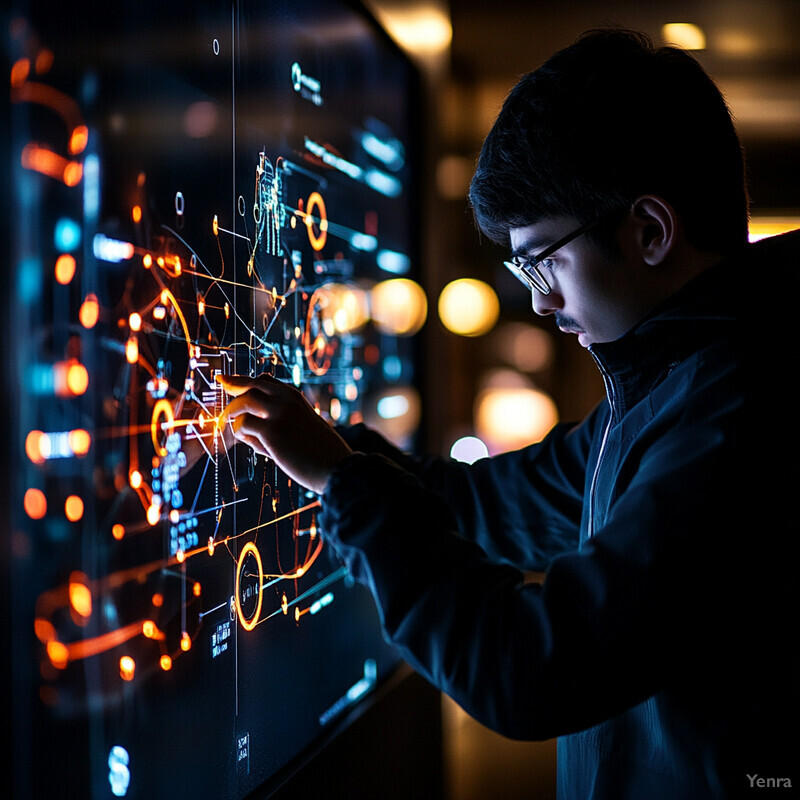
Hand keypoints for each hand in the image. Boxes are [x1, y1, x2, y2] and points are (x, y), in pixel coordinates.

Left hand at [216, 373, 351, 493]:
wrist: (338, 468)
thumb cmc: (323, 454)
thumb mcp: (305, 427)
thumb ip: (283, 419)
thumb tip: (250, 425)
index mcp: (295, 397)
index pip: (263, 380)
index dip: (241, 380)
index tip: (226, 379)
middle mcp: (286, 399)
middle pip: (249, 386)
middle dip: (230, 389)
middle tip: (218, 396)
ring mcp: (278, 413)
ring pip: (241, 403)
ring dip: (231, 416)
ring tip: (229, 428)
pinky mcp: (271, 431)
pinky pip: (242, 426)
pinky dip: (240, 435)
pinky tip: (250, 443)